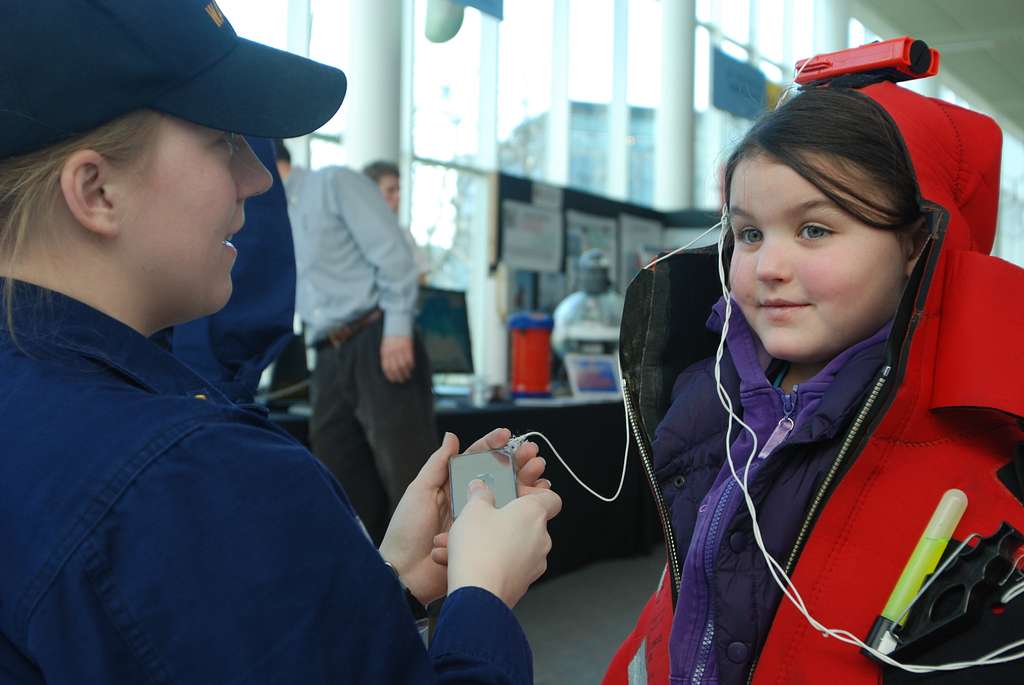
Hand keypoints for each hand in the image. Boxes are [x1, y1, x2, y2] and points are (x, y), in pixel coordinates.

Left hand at [379, 428, 548, 604]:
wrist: (406, 574)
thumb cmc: (407, 530)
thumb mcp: (419, 491)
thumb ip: (437, 465)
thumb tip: (452, 437)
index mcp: (452, 486)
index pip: (476, 460)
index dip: (492, 446)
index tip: (507, 436)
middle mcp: (468, 500)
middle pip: (498, 476)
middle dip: (517, 462)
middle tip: (533, 454)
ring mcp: (479, 521)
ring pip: (508, 497)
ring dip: (525, 483)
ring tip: (539, 473)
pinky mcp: (487, 540)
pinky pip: (509, 523)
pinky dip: (526, 510)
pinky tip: (538, 500)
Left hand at [380, 335, 413, 382]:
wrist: (397, 323)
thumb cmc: (391, 336)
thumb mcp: (385, 346)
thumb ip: (386, 356)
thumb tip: (388, 368)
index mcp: (385, 352)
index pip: (386, 368)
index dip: (390, 376)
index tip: (394, 380)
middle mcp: (391, 352)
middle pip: (395, 369)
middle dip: (399, 376)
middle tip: (402, 380)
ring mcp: (400, 350)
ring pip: (403, 366)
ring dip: (406, 372)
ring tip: (408, 376)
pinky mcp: (407, 347)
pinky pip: (409, 359)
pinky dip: (411, 365)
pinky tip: (412, 368)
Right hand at [447, 477, 561, 608]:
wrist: (478, 594)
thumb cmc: (480, 551)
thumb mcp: (472, 510)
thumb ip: (479, 495)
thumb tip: (480, 489)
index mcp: (534, 513)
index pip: (550, 498)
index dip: (536, 494)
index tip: (517, 494)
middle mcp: (541, 538)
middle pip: (527, 522)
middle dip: (503, 520)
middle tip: (480, 519)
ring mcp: (534, 563)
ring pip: (513, 545)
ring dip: (491, 542)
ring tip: (461, 544)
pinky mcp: (523, 582)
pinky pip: (507, 565)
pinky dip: (490, 561)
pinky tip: (463, 561)